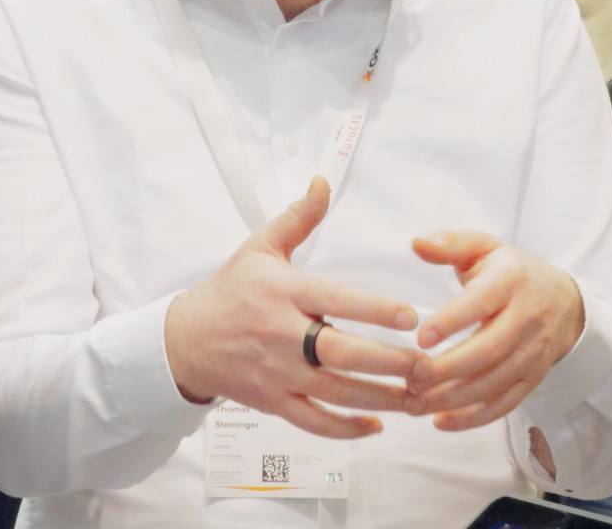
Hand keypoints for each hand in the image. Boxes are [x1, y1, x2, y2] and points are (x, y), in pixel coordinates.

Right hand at [165, 177, 426, 438]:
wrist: (184, 341)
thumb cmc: (230, 291)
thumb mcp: (260, 247)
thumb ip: (298, 217)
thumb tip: (323, 181)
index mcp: (284, 293)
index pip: (336, 300)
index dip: (374, 309)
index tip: (410, 316)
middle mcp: (282, 336)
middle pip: (341, 354)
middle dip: (388, 362)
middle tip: (426, 364)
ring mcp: (278, 374)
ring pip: (335, 394)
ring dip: (380, 398)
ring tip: (417, 395)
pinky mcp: (274, 402)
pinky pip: (314, 422)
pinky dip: (346, 429)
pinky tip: (378, 425)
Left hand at [404, 231, 584, 433]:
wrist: (565, 301)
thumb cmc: (512, 273)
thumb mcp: (485, 248)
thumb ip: (450, 244)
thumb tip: (416, 243)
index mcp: (512, 281)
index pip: (482, 302)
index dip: (452, 321)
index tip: (421, 337)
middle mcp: (527, 319)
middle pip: (488, 350)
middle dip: (448, 369)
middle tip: (411, 377)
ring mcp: (532, 352)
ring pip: (494, 382)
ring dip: (453, 398)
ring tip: (416, 403)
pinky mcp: (533, 378)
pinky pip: (504, 404)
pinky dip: (473, 418)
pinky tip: (441, 422)